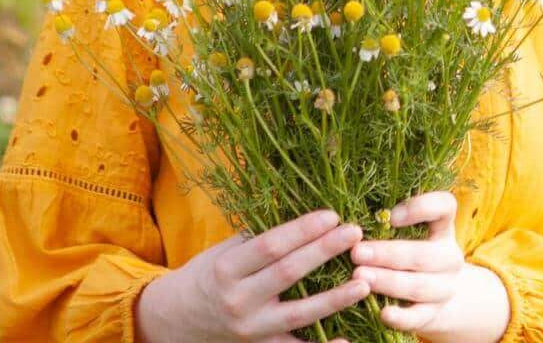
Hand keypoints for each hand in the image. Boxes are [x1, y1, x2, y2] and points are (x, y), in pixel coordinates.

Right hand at [135, 208, 370, 342]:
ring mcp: (251, 329)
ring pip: (298, 314)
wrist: (178, 318)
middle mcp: (238, 300)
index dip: (302, 230)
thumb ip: (261, 236)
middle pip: (288, 273)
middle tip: (354, 232)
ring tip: (364, 282)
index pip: (271, 246)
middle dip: (324, 251)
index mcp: (228, 268)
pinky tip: (348, 340)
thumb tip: (305, 213)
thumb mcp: (226, 249)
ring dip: (334, 299)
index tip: (332, 214)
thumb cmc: (210, 272)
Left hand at [348, 191, 510, 342]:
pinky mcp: (433, 313)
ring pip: (419, 285)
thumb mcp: (409, 231)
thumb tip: (349, 216)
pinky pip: (419, 316)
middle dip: (387, 254)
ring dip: (388, 281)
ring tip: (359, 276)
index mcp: (443, 226)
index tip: (391, 216)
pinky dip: (402, 317)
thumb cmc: (410, 249)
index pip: (444, 207)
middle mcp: (448, 256)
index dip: (422, 208)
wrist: (434, 291)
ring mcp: (444, 286)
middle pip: (424, 254)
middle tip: (357, 252)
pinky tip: (383, 313)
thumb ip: (387, 221)